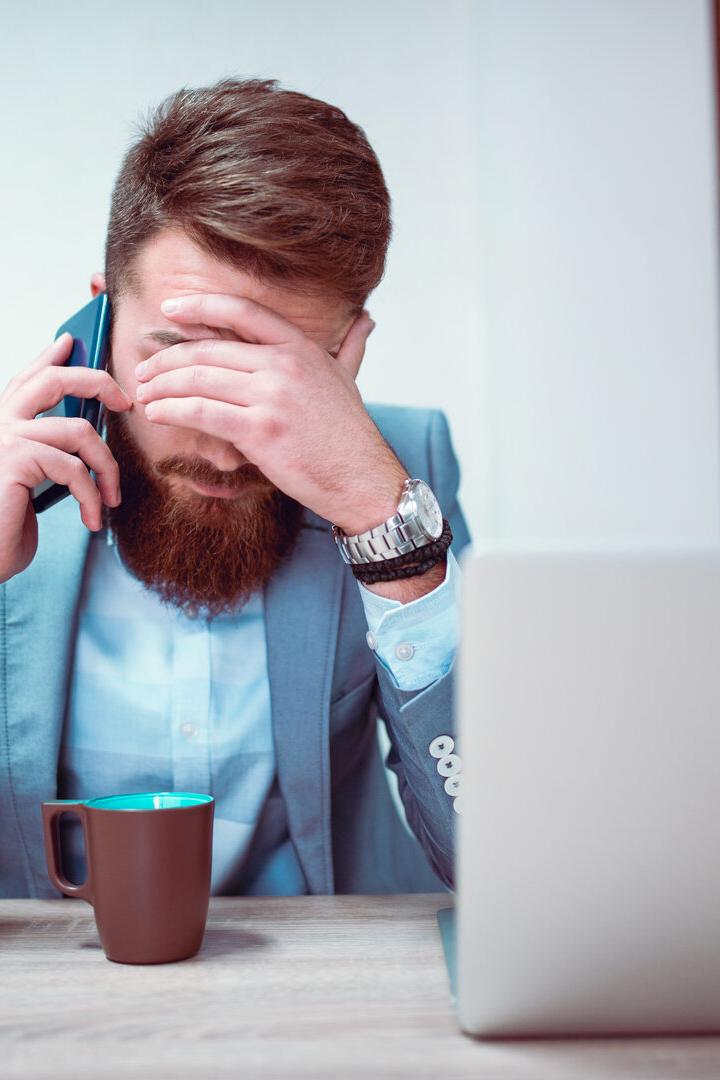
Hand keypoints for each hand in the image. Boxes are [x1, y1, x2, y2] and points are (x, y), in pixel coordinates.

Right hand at [0, 334, 132, 582]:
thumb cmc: (5, 526)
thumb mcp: (30, 483)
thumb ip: (48, 452)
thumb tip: (84, 430)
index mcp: (0, 423)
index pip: (27, 377)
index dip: (50, 356)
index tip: (71, 341)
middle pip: (53, 380)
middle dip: (97, 382)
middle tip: (126, 401)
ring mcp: (4, 440)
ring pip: (80, 431)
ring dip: (107, 467)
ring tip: (111, 498)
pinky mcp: (14, 462)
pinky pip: (74, 468)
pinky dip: (92, 496)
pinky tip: (92, 518)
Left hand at [135, 293, 407, 530]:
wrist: (363, 479)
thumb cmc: (350, 436)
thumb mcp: (349, 380)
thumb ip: (350, 347)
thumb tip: (365, 320)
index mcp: (301, 348)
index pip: (242, 312)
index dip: (200, 306)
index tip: (170, 308)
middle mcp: (284, 365)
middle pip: (208, 350)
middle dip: (166, 359)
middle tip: (143, 370)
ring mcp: (271, 397)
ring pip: (198, 379)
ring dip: (161, 386)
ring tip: (143, 394)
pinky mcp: (259, 430)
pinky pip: (201, 412)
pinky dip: (171, 410)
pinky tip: (156, 413)